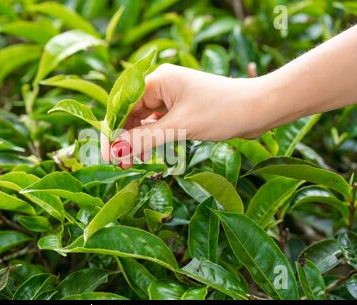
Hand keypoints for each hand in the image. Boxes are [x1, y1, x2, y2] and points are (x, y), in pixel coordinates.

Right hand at [101, 64, 262, 167]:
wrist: (258, 109)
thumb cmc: (222, 111)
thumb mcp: (180, 127)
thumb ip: (145, 139)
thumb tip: (116, 151)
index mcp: (158, 80)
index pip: (123, 103)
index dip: (112, 128)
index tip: (106, 153)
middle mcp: (162, 86)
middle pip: (131, 112)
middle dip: (123, 137)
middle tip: (116, 163)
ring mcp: (171, 98)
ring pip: (144, 120)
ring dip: (136, 141)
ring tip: (129, 163)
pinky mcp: (180, 110)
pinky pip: (158, 125)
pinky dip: (151, 139)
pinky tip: (146, 155)